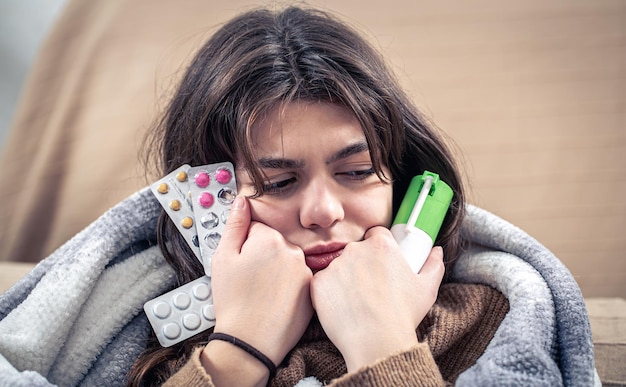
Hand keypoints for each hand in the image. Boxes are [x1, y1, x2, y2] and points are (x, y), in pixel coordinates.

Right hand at [208, 195, 313, 365]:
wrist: (250, 342)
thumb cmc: (233, 302)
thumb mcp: (223, 259)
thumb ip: (234, 225)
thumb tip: (242, 201)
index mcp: (270, 239)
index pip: (257, 229)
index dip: (245, 247)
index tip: (241, 265)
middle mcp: (293, 251)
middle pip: (274, 244)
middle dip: (263, 257)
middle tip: (250, 281)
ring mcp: (305, 271)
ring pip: (287, 262)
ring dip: (277, 271)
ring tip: (262, 293)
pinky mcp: (312, 290)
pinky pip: (298, 280)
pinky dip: (289, 287)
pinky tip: (275, 301)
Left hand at [310, 226, 443, 371]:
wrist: (376, 341)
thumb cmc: (403, 315)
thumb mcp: (427, 289)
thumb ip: (434, 265)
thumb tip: (437, 251)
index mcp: (381, 245)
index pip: (376, 234)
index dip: (378, 248)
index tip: (380, 264)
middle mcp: (355, 249)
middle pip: (355, 250)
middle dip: (360, 264)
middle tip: (369, 288)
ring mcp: (334, 265)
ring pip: (338, 266)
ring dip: (343, 278)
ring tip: (356, 302)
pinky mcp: (319, 283)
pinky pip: (322, 283)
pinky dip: (329, 293)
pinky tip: (341, 308)